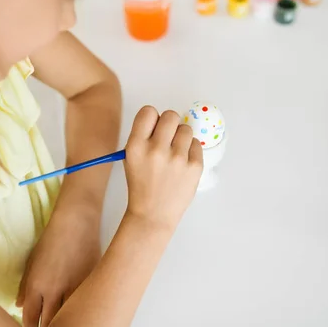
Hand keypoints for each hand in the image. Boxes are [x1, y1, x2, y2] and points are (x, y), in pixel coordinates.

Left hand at [16, 208, 100, 326]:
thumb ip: (24, 285)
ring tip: (64, 320)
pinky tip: (79, 309)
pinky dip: (80, 308)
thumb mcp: (32, 260)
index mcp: (36, 285)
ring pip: (68, 317)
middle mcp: (53, 291)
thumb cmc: (52, 238)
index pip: (30, 318)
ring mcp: (73, 288)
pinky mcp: (90, 283)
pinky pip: (84, 304)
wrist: (76, 222)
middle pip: (49, 323)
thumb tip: (18, 305)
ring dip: (64, 320)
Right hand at [125, 107, 203, 228]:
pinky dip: (190, 151)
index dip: (152, 118)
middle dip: (169, 124)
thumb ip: (143, 137)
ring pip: (185, 129)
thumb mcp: (131, 159)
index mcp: (136, 146)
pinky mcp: (194, 167)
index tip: (154, 126)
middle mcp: (156, 149)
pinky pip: (196, 144)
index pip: (148, 112)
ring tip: (175, 153)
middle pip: (170, 116)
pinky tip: (182, 163)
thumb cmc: (141, 185)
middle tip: (168, 138)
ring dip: (181, 137)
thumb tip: (161, 120)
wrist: (153, 214)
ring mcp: (177, 158)